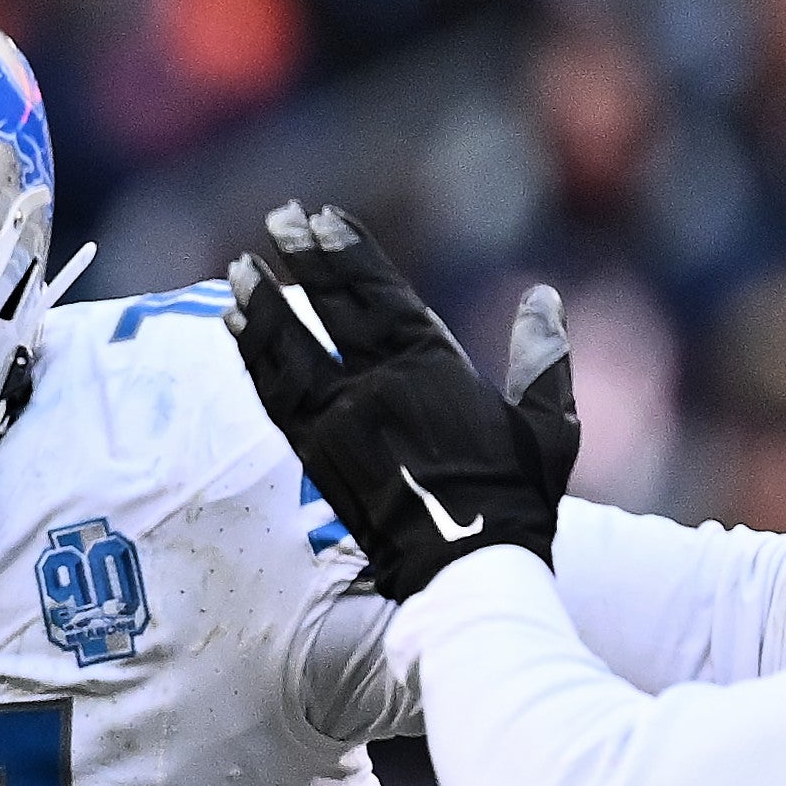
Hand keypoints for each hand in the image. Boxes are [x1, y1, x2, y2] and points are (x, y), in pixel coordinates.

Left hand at [222, 205, 577, 601]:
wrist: (470, 568)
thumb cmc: (518, 499)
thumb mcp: (550, 425)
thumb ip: (543, 359)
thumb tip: (543, 298)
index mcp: (434, 369)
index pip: (382, 296)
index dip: (351, 254)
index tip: (326, 218)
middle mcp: (379, 385)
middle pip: (331, 309)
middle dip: (303, 260)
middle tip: (279, 216)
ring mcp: (340, 419)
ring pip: (290, 348)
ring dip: (263, 305)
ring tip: (239, 267)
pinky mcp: (314, 455)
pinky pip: (274, 394)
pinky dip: (253, 357)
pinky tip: (235, 328)